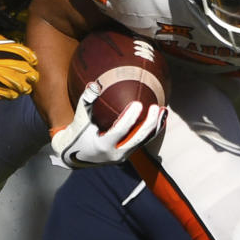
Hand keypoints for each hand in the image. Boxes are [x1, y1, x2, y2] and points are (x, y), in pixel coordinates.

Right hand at [0, 35, 37, 99]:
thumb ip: (7, 46)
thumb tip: (18, 50)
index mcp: (4, 50)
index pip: (26, 55)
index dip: (32, 59)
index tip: (34, 62)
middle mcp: (3, 64)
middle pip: (26, 71)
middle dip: (32, 75)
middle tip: (34, 77)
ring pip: (19, 85)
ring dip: (24, 87)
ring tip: (25, 88)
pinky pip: (7, 94)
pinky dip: (12, 94)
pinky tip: (13, 94)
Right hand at [51, 81, 167, 167]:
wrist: (76, 156)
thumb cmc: (77, 132)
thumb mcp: (80, 117)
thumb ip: (86, 100)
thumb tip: (95, 83)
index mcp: (103, 145)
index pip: (120, 131)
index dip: (130, 118)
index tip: (137, 103)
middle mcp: (116, 154)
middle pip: (137, 139)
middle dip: (149, 123)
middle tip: (155, 107)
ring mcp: (123, 156)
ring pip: (143, 141)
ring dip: (154, 126)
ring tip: (163, 111)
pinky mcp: (127, 154)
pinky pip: (142, 142)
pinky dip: (151, 130)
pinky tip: (159, 118)